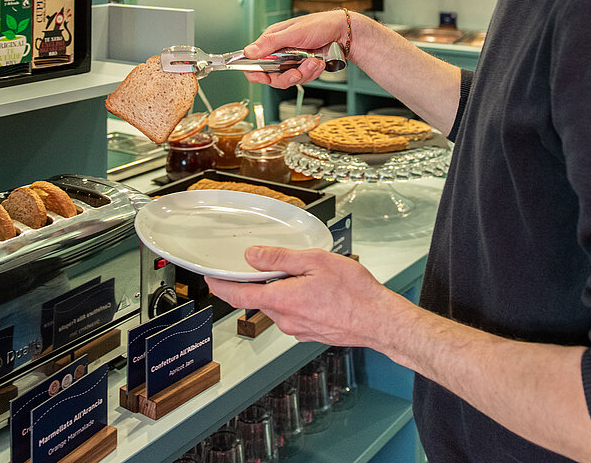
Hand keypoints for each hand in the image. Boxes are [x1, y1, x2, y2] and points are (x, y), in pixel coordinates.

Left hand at [204, 246, 407, 345]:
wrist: (380, 321)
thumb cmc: (355, 293)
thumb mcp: (316, 261)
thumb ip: (280, 258)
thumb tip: (253, 256)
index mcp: (283, 300)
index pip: (238, 296)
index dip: (220, 286)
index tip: (210, 278)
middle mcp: (286, 320)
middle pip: (260, 299)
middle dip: (262, 282)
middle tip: (274, 264)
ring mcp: (298, 330)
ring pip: (278, 306)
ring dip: (283, 291)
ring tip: (307, 277)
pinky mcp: (310, 334)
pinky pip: (294, 315)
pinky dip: (297, 301)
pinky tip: (317, 292)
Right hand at [242, 11, 350, 88]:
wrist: (343, 33)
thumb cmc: (320, 25)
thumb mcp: (293, 32)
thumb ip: (270, 43)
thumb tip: (249, 52)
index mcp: (272, 41)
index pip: (253, 61)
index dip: (255, 72)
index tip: (264, 77)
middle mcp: (279, 53)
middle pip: (271, 76)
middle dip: (286, 76)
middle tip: (297, 71)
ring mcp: (292, 62)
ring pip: (288, 80)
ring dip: (304, 73)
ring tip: (314, 61)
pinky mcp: (303, 68)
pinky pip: (303, 79)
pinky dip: (312, 73)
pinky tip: (319, 63)